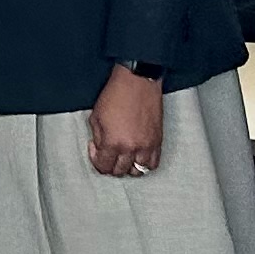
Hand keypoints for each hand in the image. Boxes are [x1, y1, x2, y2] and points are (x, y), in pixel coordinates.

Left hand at [86, 64, 164, 179]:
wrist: (137, 82)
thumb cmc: (115, 95)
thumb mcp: (96, 116)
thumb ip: (97, 137)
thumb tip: (100, 148)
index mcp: (113, 143)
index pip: (104, 167)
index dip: (96, 160)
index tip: (95, 149)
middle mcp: (131, 148)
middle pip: (120, 171)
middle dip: (111, 165)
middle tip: (108, 153)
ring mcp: (147, 146)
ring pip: (138, 171)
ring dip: (129, 167)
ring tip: (123, 156)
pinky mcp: (158, 141)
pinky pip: (153, 163)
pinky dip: (145, 163)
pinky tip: (138, 155)